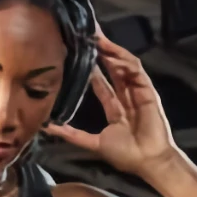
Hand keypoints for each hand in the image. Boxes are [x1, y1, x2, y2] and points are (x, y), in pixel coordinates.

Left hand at [44, 35, 182, 179]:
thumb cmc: (126, 155)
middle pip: (113, 67)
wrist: (147, 162)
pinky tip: (111, 55)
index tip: (78, 54)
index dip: (91, 67)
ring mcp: (138, 92)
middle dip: (101, 50)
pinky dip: (124, 62)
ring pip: (124, 65)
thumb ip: (71, 134)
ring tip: (97, 38)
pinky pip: (136, 71)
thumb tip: (48, 127)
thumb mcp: (93, 142)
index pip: (101, 81)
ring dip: (111, 51)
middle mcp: (127, 96)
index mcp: (115, 107)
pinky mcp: (148, 91)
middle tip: (87, 34)